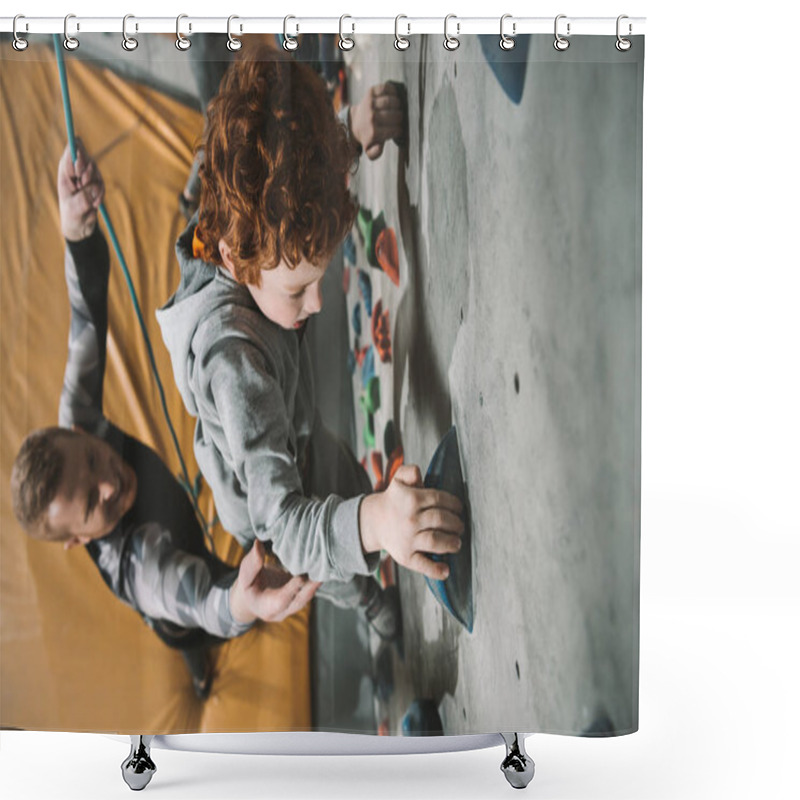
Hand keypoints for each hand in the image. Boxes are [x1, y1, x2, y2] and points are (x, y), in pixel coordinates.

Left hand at [57, 140, 104, 241]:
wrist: (80, 224)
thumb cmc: (72, 215)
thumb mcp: (75, 208)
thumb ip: (84, 196)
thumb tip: (92, 186)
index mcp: (64, 171)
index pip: (71, 151)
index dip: (79, 157)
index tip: (80, 173)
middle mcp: (75, 171)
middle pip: (86, 158)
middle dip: (88, 173)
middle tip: (83, 186)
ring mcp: (86, 176)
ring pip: (95, 170)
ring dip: (96, 186)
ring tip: (90, 200)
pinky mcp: (95, 183)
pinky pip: (102, 182)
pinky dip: (100, 193)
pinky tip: (95, 204)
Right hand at [229, 540, 320, 623]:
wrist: (254, 594)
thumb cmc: (249, 584)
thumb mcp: (245, 575)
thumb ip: (252, 563)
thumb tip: (258, 544)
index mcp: (266, 608)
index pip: (281, 600)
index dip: (291, 589)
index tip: (301, 577)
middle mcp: (283, 611)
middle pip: (299, 602)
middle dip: (310, 589)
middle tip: (320, 576)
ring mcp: (294, 606)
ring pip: (307, 596)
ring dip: (315, 584)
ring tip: (324, 568)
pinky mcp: (301, 597)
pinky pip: (309, 591)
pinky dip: (315, 580)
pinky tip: (322, 566)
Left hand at [349, 83, 404, 159]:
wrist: (356, 122)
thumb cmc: (368, 136)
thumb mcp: (370, 149)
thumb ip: (375, 153)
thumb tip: (379, 148)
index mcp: (373, 132)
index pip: (395, 130)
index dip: (400, 131)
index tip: (398, 131)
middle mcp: (371, 117)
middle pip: (396, 115)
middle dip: (400, 119)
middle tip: (399, 120)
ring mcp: (371, 103)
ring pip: (393, 101)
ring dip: (399, 105)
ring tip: (398, 109)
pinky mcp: (371, 92)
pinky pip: (387, 88)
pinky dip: (393, 91)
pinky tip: (394, 97)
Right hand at [359, 464, 463, 580]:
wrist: (373, 522)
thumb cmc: (393, 501)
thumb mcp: (398, 480)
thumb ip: (409, 471)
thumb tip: (419, 474)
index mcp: (411, 499)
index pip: (440, 500)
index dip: (454, 504)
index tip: (459, 509)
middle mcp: (410, 520)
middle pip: (442, 520)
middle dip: (456, 524)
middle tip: (460, 526)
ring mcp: (408, 539)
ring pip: (436, 541)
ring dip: (452, 543)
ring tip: (457, 543)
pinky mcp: (405, 556)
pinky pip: (423, 565)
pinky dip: (436, 570)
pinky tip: (446, 570)